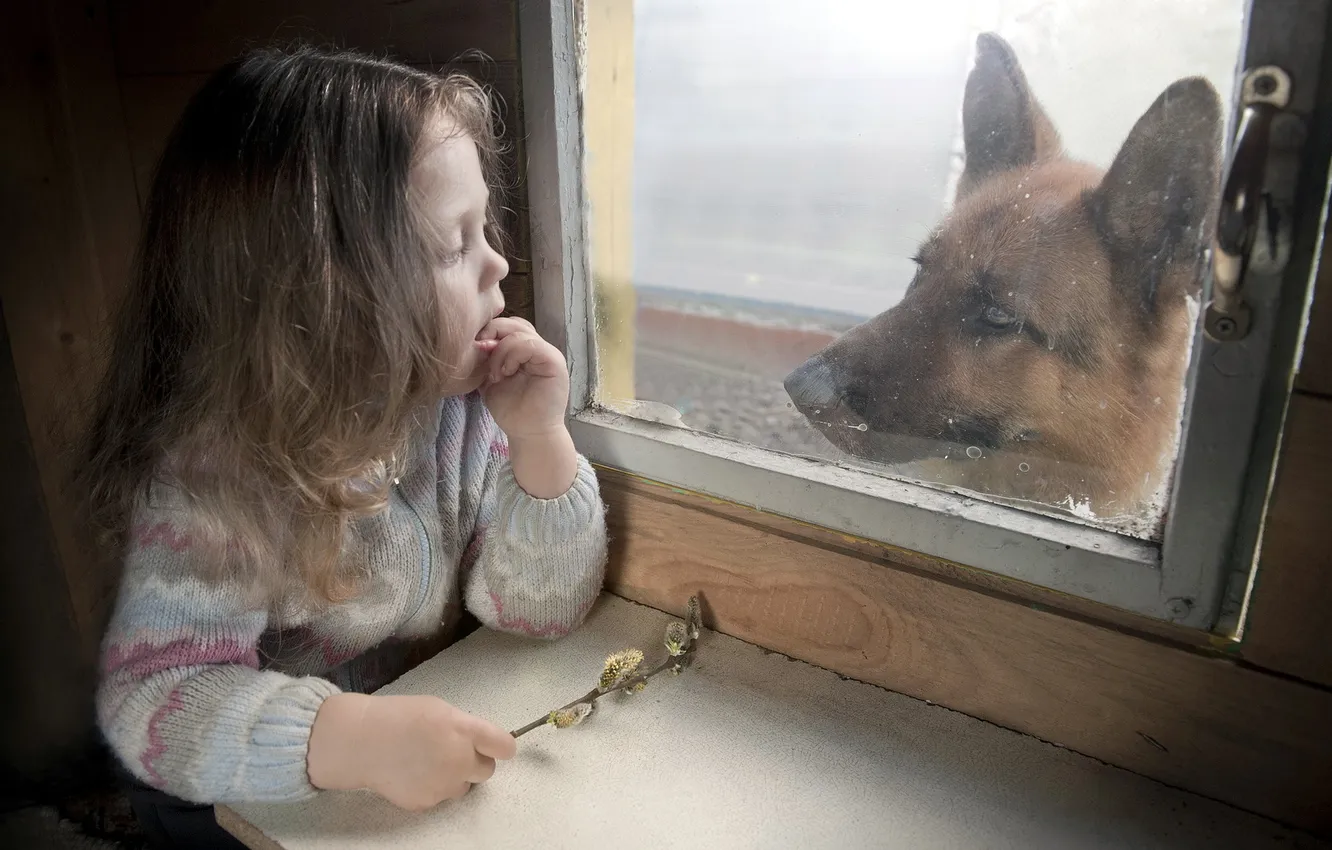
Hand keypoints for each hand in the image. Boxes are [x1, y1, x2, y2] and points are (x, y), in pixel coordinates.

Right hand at [307, 693, 515, 810]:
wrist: (360, 741)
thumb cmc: (399, 717)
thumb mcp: (438, 708)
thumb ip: (464, 726)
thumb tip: (484, 742)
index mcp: (462, 730)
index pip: (504, 745)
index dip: (504, 746)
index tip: (500, 747)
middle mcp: (458, 760)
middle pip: (488, 771)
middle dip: (476, 762)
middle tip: (455, 752)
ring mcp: (442, 785)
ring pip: (463, 786)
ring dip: (454, 776)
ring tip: (427, 761)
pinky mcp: (426, 803)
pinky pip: (440, 796)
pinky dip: (431, 787)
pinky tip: (412, 773)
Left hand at [475, 317, 568, 440]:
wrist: (528, 434)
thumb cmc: (510, 410)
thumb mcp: (490, 379)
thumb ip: (486, 359)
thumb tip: (475, 340)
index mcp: (524, 350)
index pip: (508, 325)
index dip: (489, 331)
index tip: (475, 350)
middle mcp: (538, 348)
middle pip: (514, 323)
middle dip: (492, 334)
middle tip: (481, 354)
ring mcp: (548, 353)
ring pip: (520, 332)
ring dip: (501, 350)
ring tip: (496, 374)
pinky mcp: (554, 362)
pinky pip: (531, 345)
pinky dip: (512, 355)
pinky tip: (505, 373)